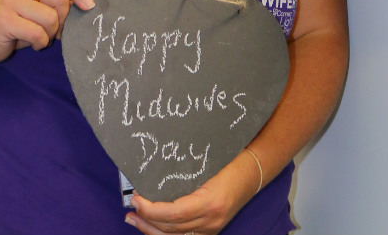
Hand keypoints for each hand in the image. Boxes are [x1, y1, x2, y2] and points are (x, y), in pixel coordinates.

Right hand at [0, 0, 93, 64]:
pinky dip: (40, 42)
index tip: (88, 5)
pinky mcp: (4, 19)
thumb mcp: (35, 0)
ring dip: (50, 33)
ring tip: (38, 34)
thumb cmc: (14, 17)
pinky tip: (31, 42)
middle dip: (62, 18)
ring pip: (51, 18)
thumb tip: (87, 4)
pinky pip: (38, 33)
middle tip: (51, 27)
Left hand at [125, 150, 260, 234]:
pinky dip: (166, 233)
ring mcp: (212, 228)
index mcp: (211, 202)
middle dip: (147, 220)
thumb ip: (183, 174)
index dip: (152, 210)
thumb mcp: (208, 163)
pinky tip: (154, 227)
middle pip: (172, 228)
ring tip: (135, 220)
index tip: (138, 199)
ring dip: (151, 230)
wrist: (255, 170)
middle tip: (131, 209)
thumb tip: (154, 177)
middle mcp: (211, 220)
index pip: (174, 214)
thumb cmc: (233, 159)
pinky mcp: (212, 230)